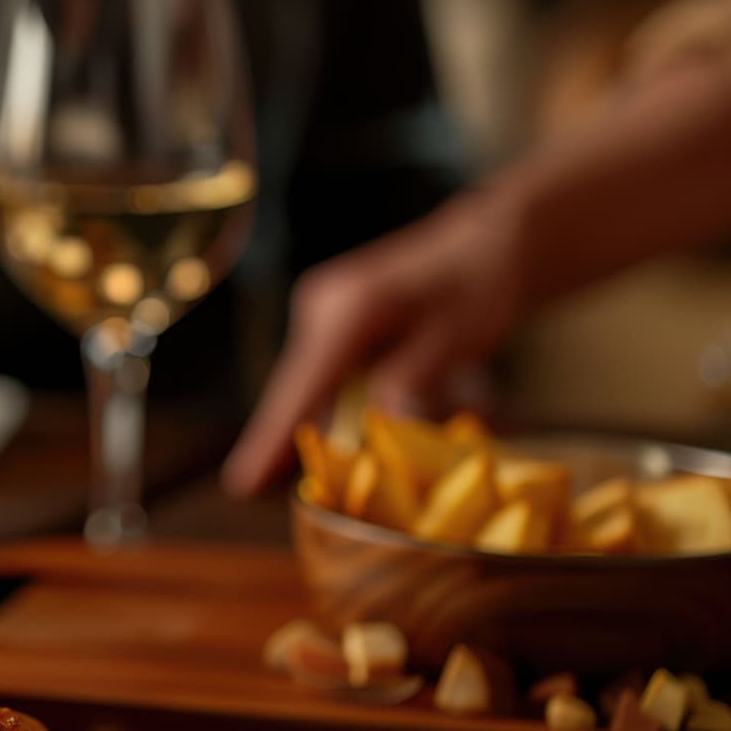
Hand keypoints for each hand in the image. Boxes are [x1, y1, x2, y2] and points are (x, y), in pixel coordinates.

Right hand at [222, 192, 528, 496]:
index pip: (301, 386)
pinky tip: (333, 437)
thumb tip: (380, 427)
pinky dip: (330, 405)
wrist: (489, 243)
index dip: (271, 436)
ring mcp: (325, 311)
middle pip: (293, 388)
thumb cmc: (480, 284)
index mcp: (347, 310)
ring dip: (309, 424)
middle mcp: (323, 307)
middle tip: (251, 487)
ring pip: (309, 384)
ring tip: (277, 470)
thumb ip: (412, 381)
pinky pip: (325, 374)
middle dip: (277, 436)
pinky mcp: (337, 321)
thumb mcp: (455, 337)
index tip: (242, 482)